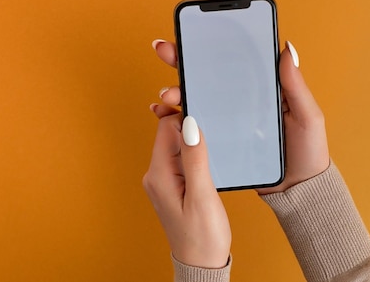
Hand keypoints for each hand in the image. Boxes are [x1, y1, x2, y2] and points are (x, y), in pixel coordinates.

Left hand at [143, 112, 230, 267]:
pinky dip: (195, 152)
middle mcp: (156, 175)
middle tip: (211, 115)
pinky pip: (181, 158)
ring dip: (193, 138)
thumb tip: (190, 124)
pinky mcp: (174, 185)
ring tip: (213, 136)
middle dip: (188, 124)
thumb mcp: (202, 195)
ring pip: (177, 145)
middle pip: (169, 134)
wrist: (201, 264)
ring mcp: (164, 180)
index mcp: (159, 175)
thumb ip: (196, 158)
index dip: (184, 115)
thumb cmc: (202, 236)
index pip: (166, 128)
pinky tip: (209, 155)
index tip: (202, 107)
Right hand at [151, 39, 329, 194]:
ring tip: (168, 95)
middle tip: (166, 52)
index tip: (190, 34)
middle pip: (208, 75)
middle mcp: (241, 100)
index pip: (233, 61)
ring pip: (197, 99)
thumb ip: (296, 85)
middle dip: (183, 61)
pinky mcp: (220, 140)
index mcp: (261, 88)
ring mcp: (228, 120)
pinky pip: (195, 126)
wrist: (298, 190)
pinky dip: (175, 118)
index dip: (210, 45)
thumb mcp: (308, 115)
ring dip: (177, 91)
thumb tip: (287, 48)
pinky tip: (162, 113)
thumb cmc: (308, 150)